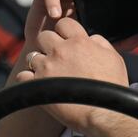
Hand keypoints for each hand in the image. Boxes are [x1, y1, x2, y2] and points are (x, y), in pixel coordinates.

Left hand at [19, 17, 128, 131]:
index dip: (64, 31)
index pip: (63, 23)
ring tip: (50, 74)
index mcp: (79, 42)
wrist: (104, 113)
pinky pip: (23, 76)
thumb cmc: (112, 86)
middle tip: (56, 58)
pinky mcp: (38, 85)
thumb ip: (100, 42)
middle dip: (49, 45)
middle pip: (44, 36)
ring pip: (32, 56)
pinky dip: (28, 79)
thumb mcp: (114, 58)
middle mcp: (60, 51)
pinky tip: (38, 84)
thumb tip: (90, 37)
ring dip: (39, 63)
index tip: (67, 41)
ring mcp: (47, 67)